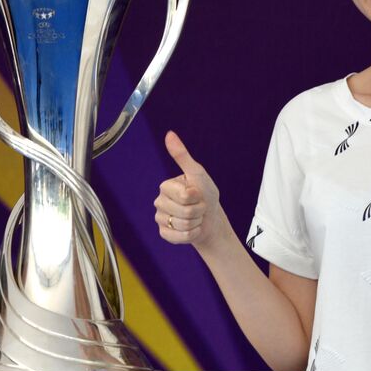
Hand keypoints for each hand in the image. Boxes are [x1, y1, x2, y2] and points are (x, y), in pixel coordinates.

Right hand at [155, 131, 226, 252]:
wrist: (211, 218)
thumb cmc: (206, 194)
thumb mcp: (197, 173)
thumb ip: (182, 155)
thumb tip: (169, 134)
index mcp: (166, 186)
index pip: (184, 195)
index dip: (197, 196)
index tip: (198, 193)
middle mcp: (159, 202)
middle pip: (185, 211)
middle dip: (199, 210)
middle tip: (199, 207)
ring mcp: (160, 219)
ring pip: (182, 225)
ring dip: (196, 222)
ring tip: (196, 217)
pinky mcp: (164, 234)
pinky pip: (179, 237)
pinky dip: (192, 234)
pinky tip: (192, 229)